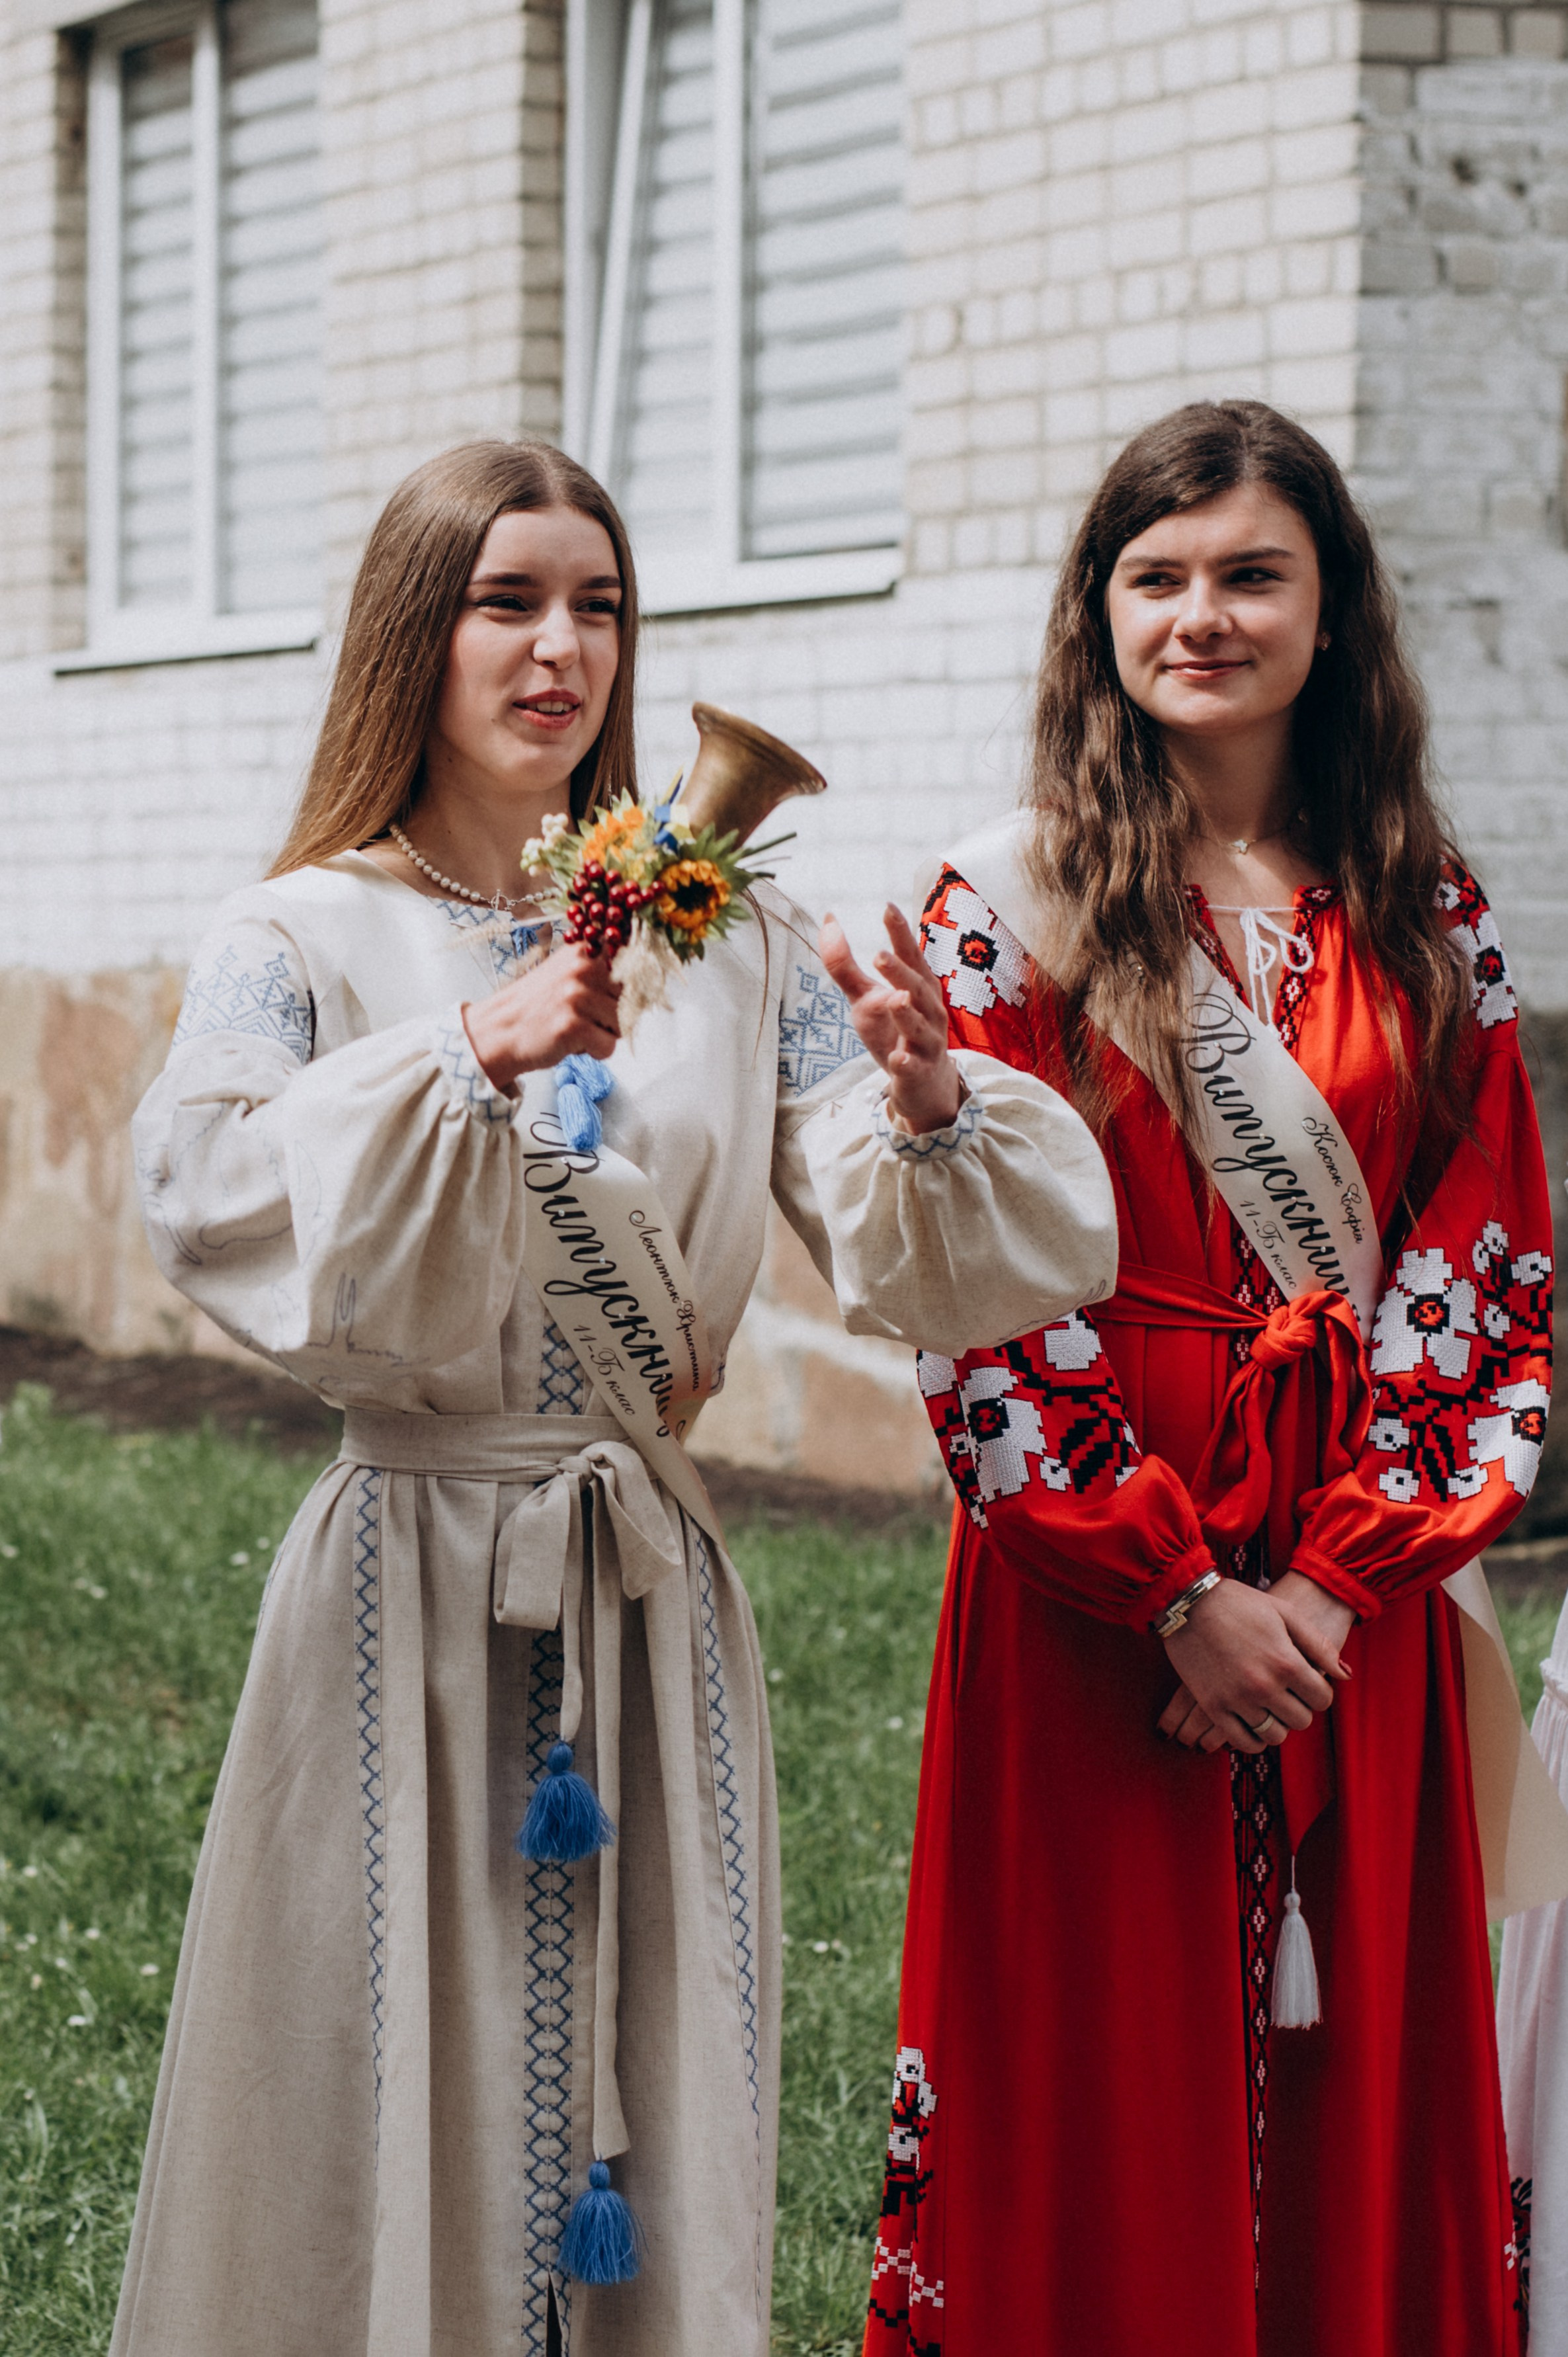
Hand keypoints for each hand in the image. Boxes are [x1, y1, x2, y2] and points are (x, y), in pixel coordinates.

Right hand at [462, 944, 620, 1091]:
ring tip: (576, 1030)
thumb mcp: (566, 974)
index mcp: (584, 951)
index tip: (626, 992)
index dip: (635, 982)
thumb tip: (644, 982)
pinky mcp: (573, 1025)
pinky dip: (595, 1052)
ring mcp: (577, 996)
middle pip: (632, 998)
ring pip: (623, 1025)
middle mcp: (582, 968)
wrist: (499, 1031)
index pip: (633, 960)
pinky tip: (572, 1044)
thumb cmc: (537, 1007)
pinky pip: (609, 1046)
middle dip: (615, 1013)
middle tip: (586, 1018)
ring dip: (604, 1034)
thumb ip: (600, 971)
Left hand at [819, 904, 962, 1134]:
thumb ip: (845, 965)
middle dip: (900, 972)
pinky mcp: (919, 1071)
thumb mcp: (866, 998)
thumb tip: (827, 920)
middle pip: (917, 988)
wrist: (922, 1083)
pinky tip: (896, 1059)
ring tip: (895, 998)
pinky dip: (906, 1062)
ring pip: (920, 1027)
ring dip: (908, 1014)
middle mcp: (928, 1010)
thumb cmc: (894, 1030)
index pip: (911, 956)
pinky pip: (914, 1067)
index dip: (901, 934)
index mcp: (919, 986)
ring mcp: (927, 1042)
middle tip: (879, 955)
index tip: (887, 907)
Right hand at [1157, 1576, 1347, 1754]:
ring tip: (1271, 1708)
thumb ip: (1318, 1645)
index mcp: (1286, 1662)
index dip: (1319, 1692)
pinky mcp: (1214, 1707)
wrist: (1189, 1602)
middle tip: (1289, 1694)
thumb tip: (1345, 1675)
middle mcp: (1265, 1686)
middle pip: (1301, 1720)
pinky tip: (1253, 1723)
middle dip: (1300, 1708)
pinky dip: (1254, 1740)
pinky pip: (1243, 1742)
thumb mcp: (1285, 1613)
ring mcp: (1238, 1699)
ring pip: (1275, 1736)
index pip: (1322, 1699)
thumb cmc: (1240, 1603)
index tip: (1308, 1684)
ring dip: (1278, 1725)